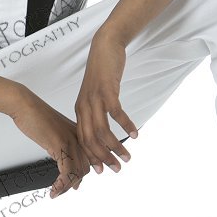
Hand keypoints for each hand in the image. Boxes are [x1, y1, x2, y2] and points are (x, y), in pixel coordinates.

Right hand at [8, 88, 91, 197]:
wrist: (25, 105)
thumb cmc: (36, 116)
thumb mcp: (54, 132)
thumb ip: (63, 146)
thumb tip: (66, 165)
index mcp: (79, 132)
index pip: (93, 154)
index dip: (94, 166)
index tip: (89, 179)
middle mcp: (78, 137)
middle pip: (86, 166)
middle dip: (77, 182)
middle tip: (66, 190)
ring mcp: (71, 141)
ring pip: (77, 172)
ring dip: (67, 187)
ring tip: (58, 192)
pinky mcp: (61, 145)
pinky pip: (67, 172)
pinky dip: (61, 185)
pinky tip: (54, 190)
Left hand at [74, 29, 137, 173]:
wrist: (105, 46)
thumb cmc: (101, 72)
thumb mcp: (94, 94)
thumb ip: (95, 112)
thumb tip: (101, 131)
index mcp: (80, 110)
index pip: (82, 140)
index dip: (92, 157)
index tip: (102, 170)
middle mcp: (84, 107)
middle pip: (91, 140)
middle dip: (104, 157)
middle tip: (118, 169)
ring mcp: (95, 99)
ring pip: (102, 130)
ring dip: (116, 146)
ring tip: (128, 155)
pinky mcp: (107, 90)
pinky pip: (116, 113)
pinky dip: (126, 125)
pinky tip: (135, 133)